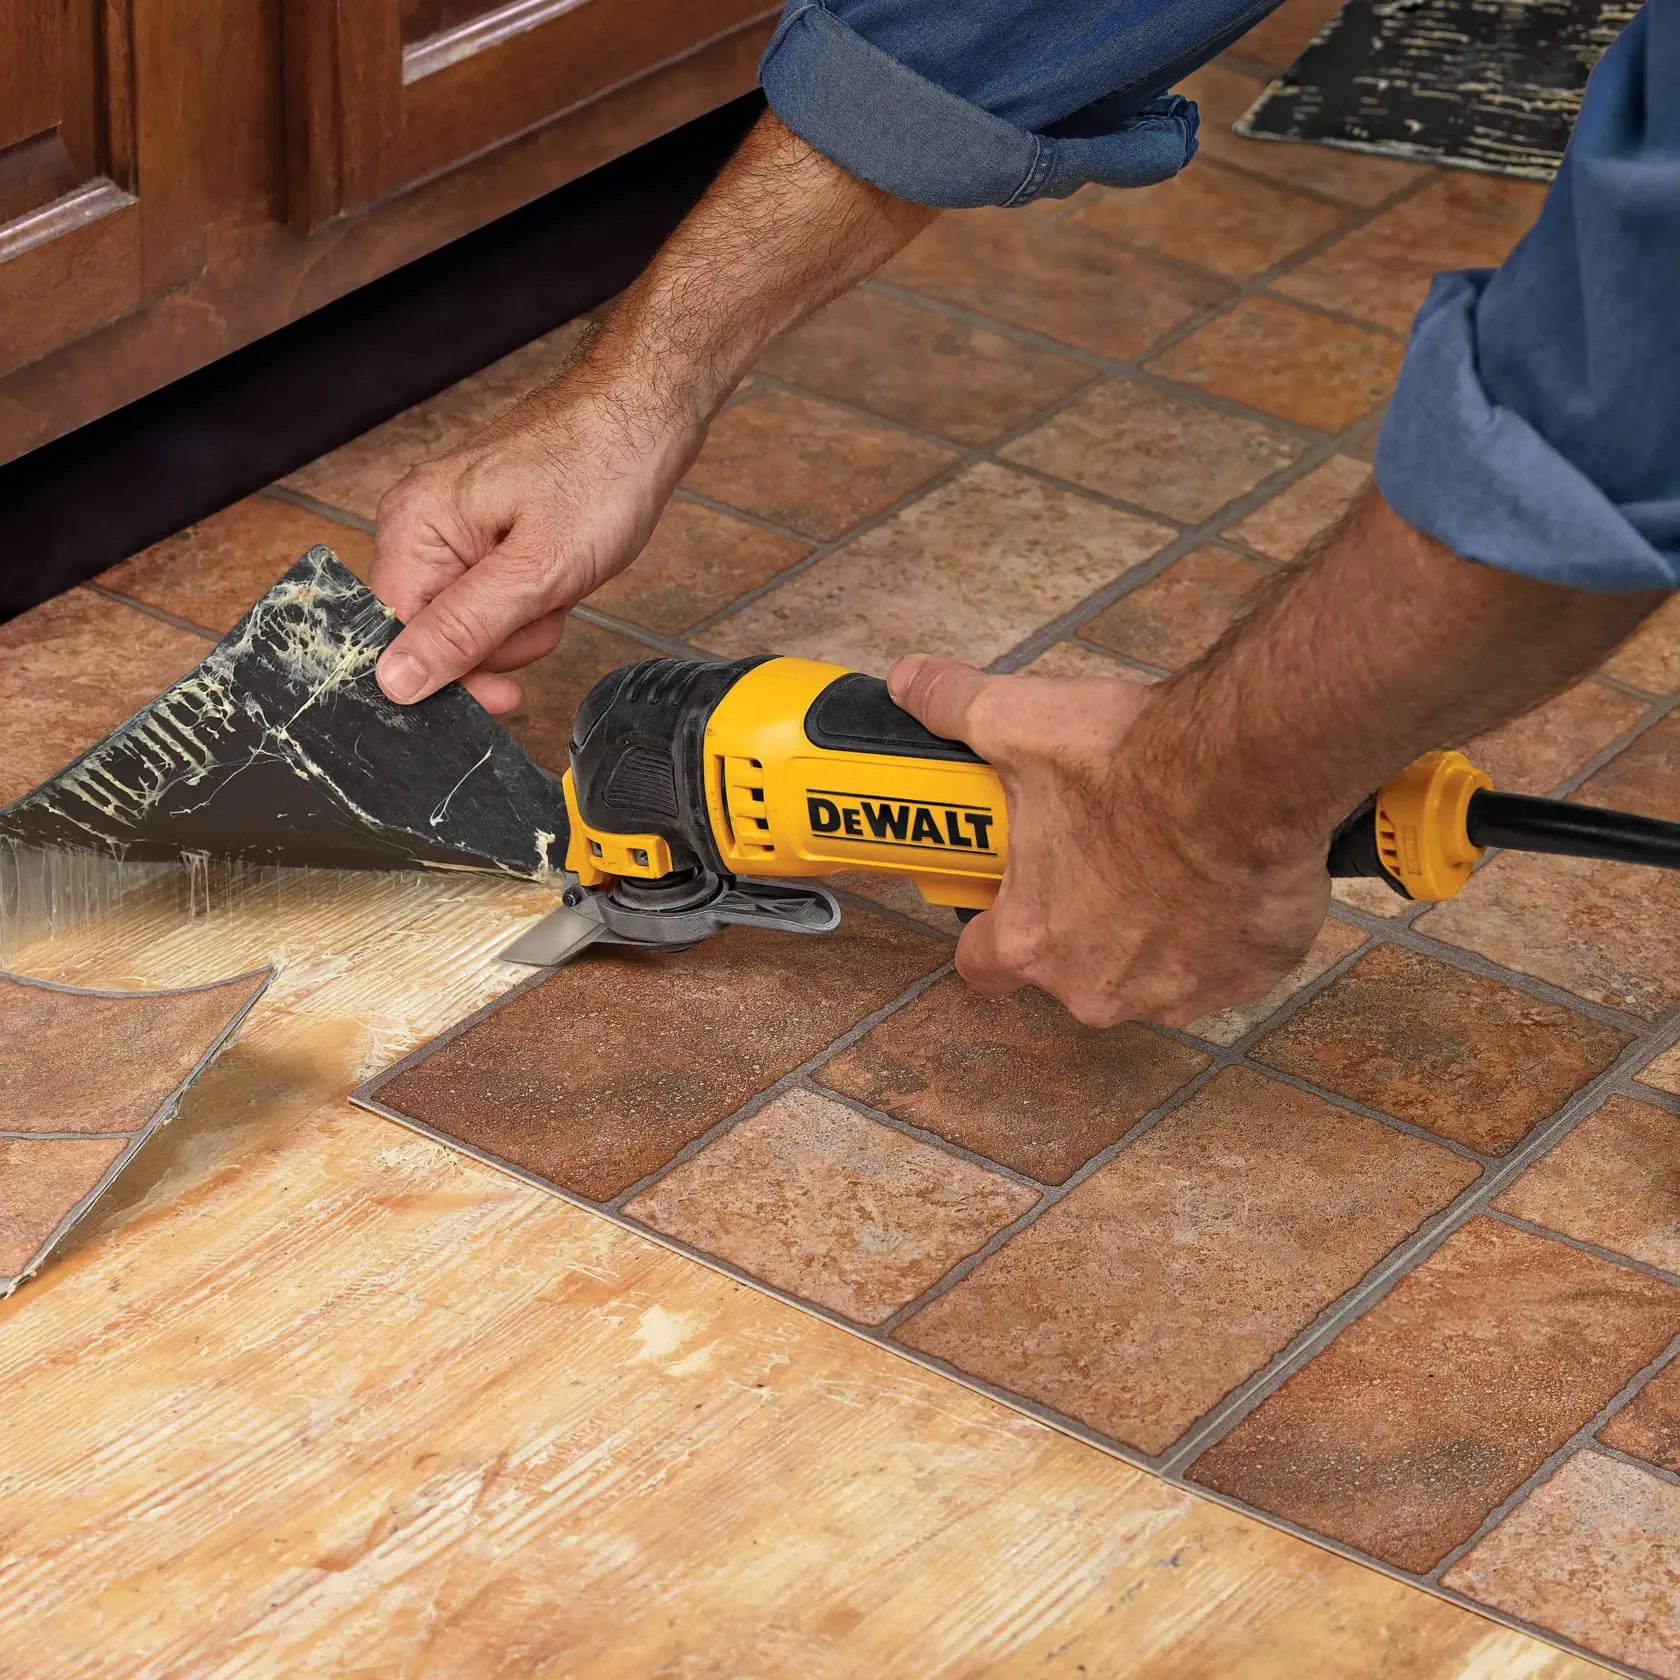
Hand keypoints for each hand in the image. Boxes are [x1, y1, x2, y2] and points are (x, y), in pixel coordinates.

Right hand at [370, 381, 700, 711]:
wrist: (645, 415)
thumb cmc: (601, 471)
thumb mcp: (538, 569)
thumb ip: (465, 630)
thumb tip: (395, 681)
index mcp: (413, 530)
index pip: (393, 639)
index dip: (448, 677)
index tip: (502, 695)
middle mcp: (419, 529)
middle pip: (436, 637)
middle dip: (501, 642)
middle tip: (548, 607)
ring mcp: (452, 532)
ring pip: (474, 625)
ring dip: (526, 622)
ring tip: (562, 581)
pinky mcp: (486, 536)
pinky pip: (498, 599)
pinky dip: (536, 601)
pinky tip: (563, 576)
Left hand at [887, 655, 1330, 1026]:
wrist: (1247, 767)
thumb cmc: (1133, 760)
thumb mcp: (1018, 723)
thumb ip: (954, 708)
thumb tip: (911, 684)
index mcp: (1032, 940)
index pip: (984, 965)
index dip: (993, 927)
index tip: (1010, 895)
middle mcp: (1100, 986)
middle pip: (1074, 967)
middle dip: (1085, 919)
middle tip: (1106, 853)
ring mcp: (1180, 991)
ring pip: (1155, 970)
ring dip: (1158, 929)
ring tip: (1171, 857)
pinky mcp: (1251, 976)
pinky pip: (1228, 964)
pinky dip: (1226, 929)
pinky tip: (1227, 873)